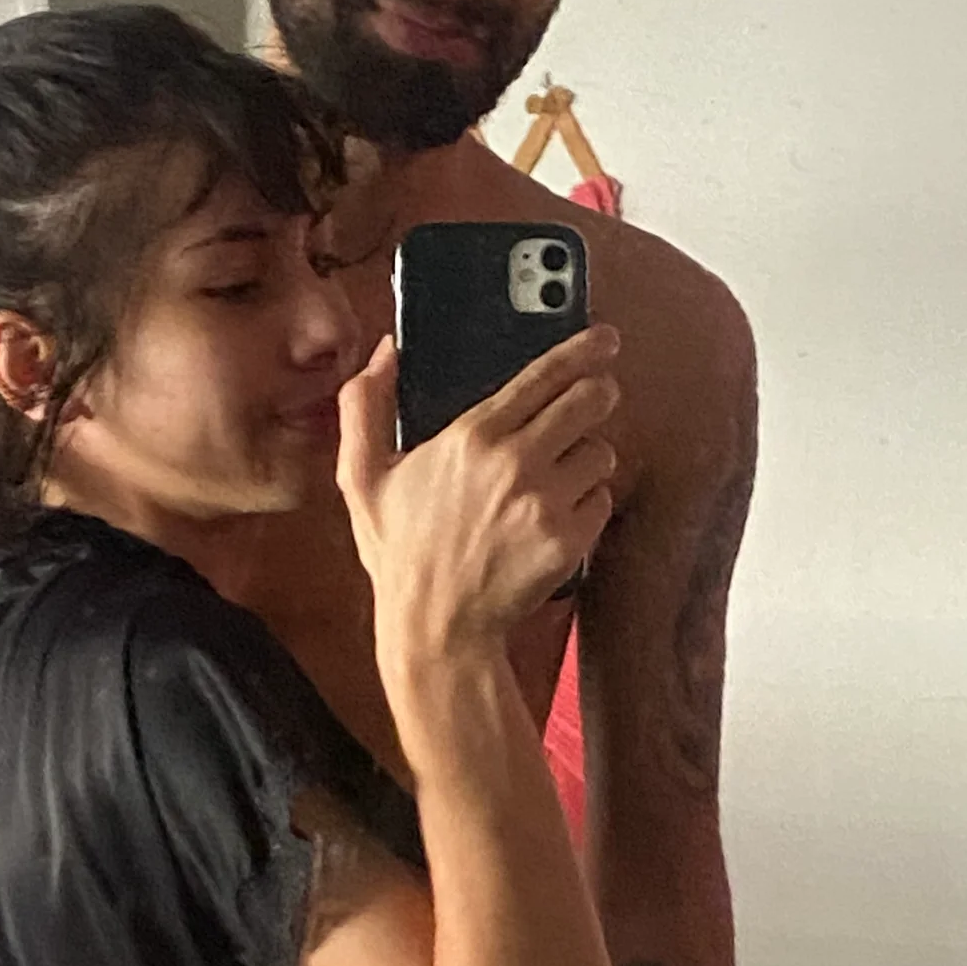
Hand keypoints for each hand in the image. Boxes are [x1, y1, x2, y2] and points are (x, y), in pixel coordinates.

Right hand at [336, 327, 617, 660]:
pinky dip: (585, 505)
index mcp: (470, 436)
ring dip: (585, 459)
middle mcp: (515, 463)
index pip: (543, 375)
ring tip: (551, 480)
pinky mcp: (569, 540)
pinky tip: (551, 518)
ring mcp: (546, 503)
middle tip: (594, 399)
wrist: (435, 627)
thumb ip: (365, 404)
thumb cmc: (401, 552)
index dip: (582, 350)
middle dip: (597, 395)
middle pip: (591, 402)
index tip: (605, 338)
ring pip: (600, 453)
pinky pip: (601, 501)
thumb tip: (387, 350)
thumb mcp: (361, 476)